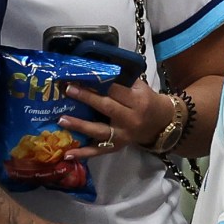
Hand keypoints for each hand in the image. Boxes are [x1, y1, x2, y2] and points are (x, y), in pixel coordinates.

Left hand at [59, 79, 174, 157]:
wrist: (161, 123)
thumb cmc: (146, 100)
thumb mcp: (139, 87)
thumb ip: (121, 80)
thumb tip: (95, 69)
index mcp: (137, 100)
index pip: (116, 90)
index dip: (98, 83)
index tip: (80, 76)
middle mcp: (130, 119)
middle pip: (106, 108)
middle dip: (87, 98)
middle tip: (68, 90)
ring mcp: (123, 135)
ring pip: (100, 131)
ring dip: (80, 126)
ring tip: (61, 120)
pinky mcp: (117, 147)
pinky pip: (98, 151)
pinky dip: (83, 153)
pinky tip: (67, 154)